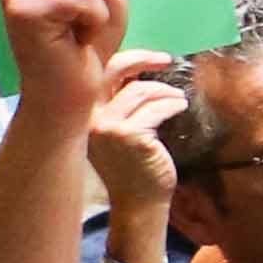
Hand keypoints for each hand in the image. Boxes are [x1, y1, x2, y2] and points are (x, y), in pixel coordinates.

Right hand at [81, 56, 186, 247]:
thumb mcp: (118, 132)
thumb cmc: (133, 167)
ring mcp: (107, 127)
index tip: (153, 59)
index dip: (128, 60)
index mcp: (82, 116)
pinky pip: (156, 107)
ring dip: (165, 91)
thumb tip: (136, 72)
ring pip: (141, 90)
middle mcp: (89, 119)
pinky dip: (172, 104)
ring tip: (177, 98)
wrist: (139, 204)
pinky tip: (180, 106)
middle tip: (165, 60)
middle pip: (114, 71)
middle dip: (142, 59)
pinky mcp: (129, 135)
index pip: (99, 74)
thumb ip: (119, 104)